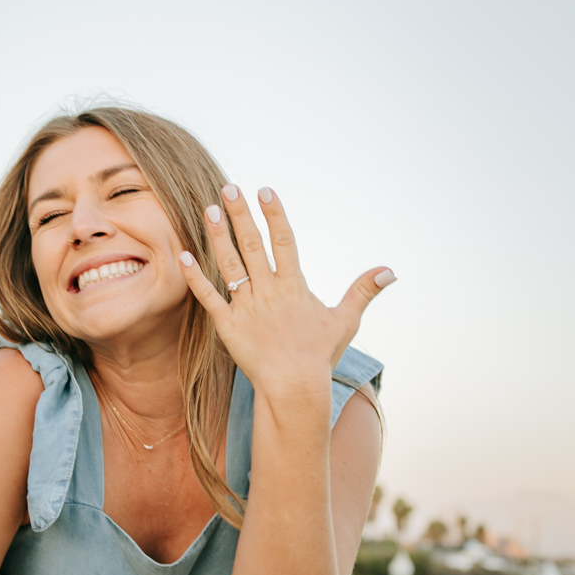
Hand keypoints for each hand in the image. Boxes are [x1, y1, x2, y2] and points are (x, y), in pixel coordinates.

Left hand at [179, 184, 394, 402]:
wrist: (294, 388)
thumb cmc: (320, 355)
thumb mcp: (345, 320)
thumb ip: (363, 291)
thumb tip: (390, 271)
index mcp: (294, 286)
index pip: (284, 241)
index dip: (275, 215)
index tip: (265, 191)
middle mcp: (269, 291)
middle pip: (252, 245)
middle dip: (241, 214)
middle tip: (230, 187)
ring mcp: (247, 307)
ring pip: (230, 264)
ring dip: (218, 236)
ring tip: (210, 209)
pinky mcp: (228, 325)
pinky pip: (209, 297)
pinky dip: (196, 277)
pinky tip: (184, 255)